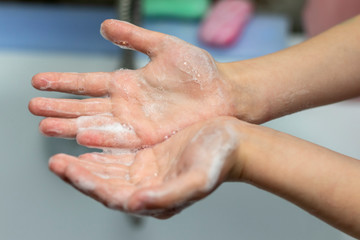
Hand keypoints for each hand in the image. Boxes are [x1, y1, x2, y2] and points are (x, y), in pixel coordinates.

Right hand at [29, 19, 235, 148]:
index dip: (63, 82)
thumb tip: (104, 26)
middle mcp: (126, 105)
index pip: (87, 83)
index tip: (38, 82)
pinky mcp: (148, 138)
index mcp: (127, 83)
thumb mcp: (164, 47)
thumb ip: (134, 37)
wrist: (224, 94)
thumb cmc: (199, 71)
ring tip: (44, 126)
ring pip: (96, 124)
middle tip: (32, 108)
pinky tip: (78, 139)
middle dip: (58, 107)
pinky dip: (98, 139)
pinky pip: (118, 139)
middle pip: (85, 106)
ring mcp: (135, 123)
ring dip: (70, 125)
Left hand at [48, 117, 240, 217]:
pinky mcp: (150, 157)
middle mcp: (148, 188)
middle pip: (105, 185)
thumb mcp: (197, 180)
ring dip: (85, 165)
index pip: (113, 196)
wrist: (232, 142)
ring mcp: (147, 172)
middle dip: (79, 175)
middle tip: (55, 163)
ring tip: (62, 156)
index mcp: (156, 199)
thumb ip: (168, 196)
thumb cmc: (219, 161)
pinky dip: (101, 153)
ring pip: (108, 171)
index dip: (89, 185)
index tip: (68, 170)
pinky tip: (87, 149)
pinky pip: (119, 157)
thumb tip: (135, 203)